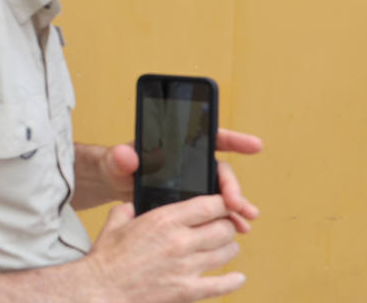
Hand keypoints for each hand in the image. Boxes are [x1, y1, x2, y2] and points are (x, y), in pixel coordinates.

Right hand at [82, 196, 245, 302]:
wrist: (102, 290)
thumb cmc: (106, 258)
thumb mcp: (115, 223)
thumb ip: (128, 209)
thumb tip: (132, 206)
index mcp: (163, 220)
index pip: (209, 205)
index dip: (222, 204)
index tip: (224, 205)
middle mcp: (180, 241)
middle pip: (224, 228)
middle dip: (227, 226)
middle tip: (223, 228)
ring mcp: (187, 267)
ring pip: (226, 253)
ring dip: (229, 249)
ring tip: (225, 248)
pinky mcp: (188, 291)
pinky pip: (222, 285)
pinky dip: (233, 281)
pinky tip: (237, 277)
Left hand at [99, 128, 262, 231]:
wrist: (112, 183)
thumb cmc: (114, 165)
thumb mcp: (114, 160)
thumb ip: (120, 157)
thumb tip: (127, 155)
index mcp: (174, 145)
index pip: (208, 137)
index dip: (233, 139)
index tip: (254, 145)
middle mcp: (188, 161)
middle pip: (218, 170)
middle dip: (232, 186)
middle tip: (237, 203)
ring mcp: (191, 180)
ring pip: (220, 190)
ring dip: (236, 205)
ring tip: (245, 220)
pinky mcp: (189, 199)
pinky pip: (213, 207)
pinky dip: (226, 217)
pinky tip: (237, 228)